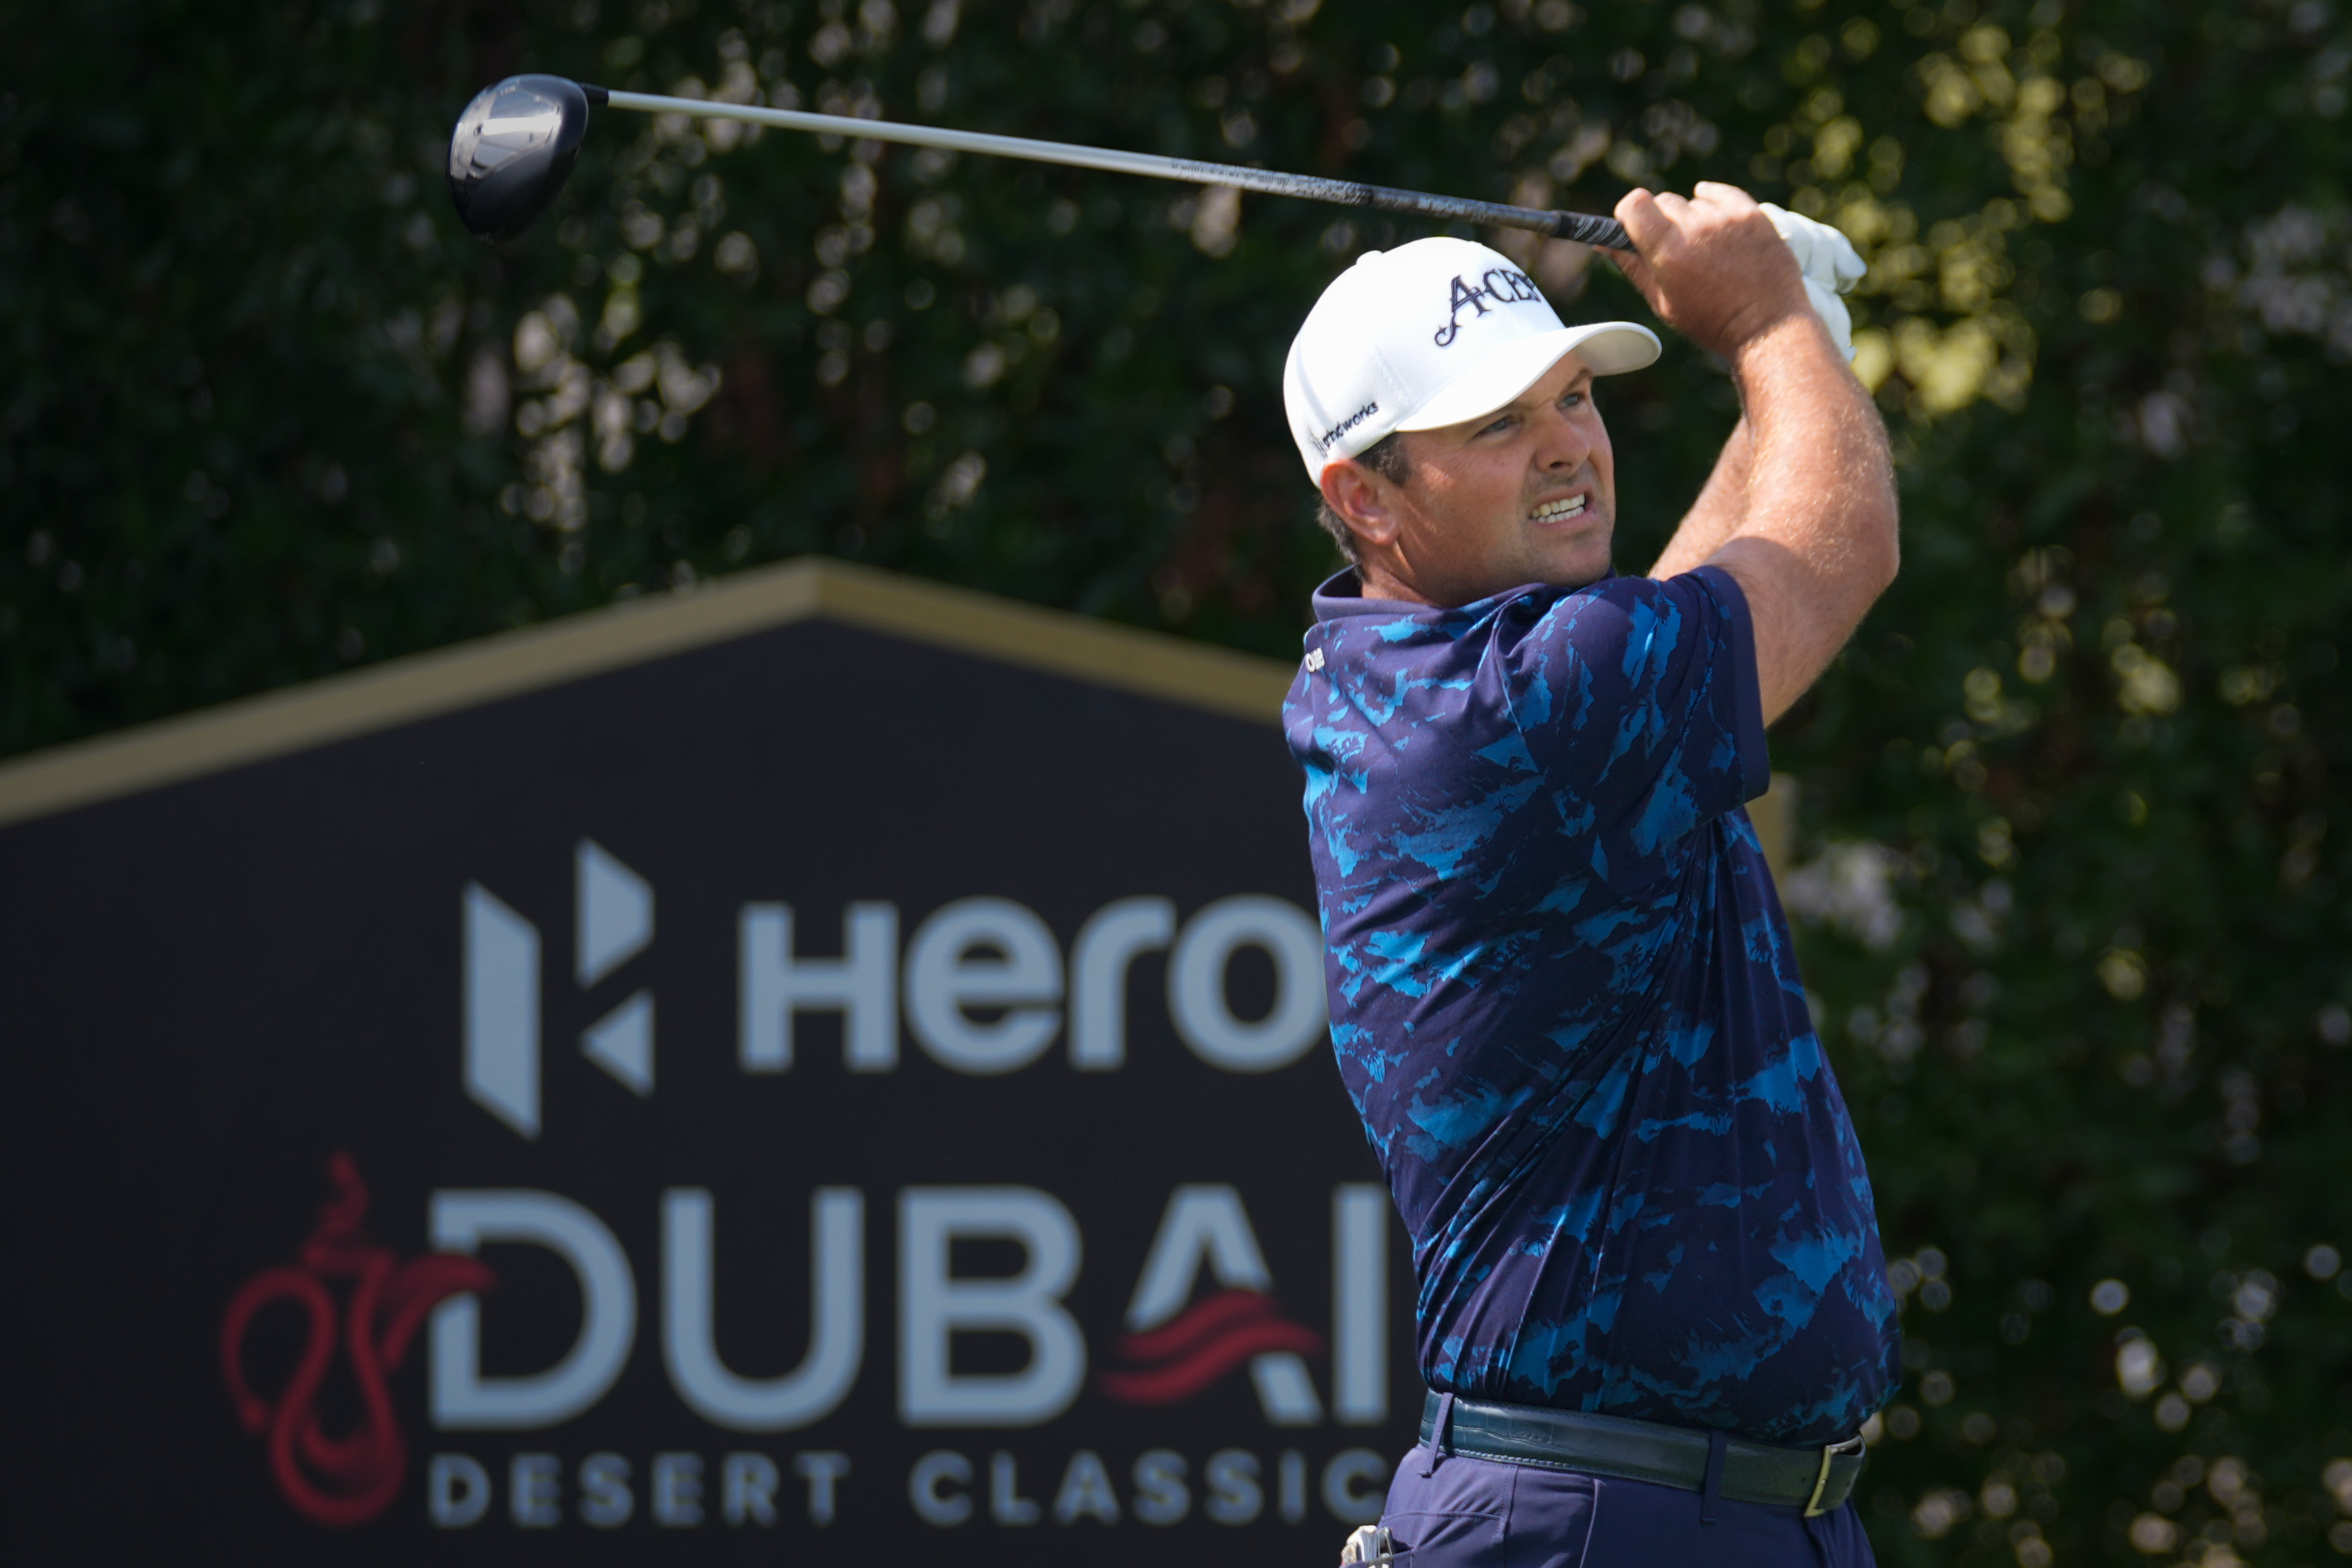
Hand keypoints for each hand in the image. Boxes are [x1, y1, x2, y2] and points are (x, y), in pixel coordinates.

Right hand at [1606, 183, 1815, 359]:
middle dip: (1662, 220)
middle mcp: (1696, 229)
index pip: (1634, 203)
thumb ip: (1632, 267)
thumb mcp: (1663, 302)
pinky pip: (1721, 193)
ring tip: (1708, 249)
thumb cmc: (1711, 321)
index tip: (1633, 224)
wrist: (1768, 326)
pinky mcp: (1752, 214)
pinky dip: (1714, 202)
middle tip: (1675, 247)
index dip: (1629, 212)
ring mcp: (1727, 219)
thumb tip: (1603, 243)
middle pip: (1663, 201)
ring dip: (1693, 217)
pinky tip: (1716, 222)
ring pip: (1693, 201)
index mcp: (1667, 253)